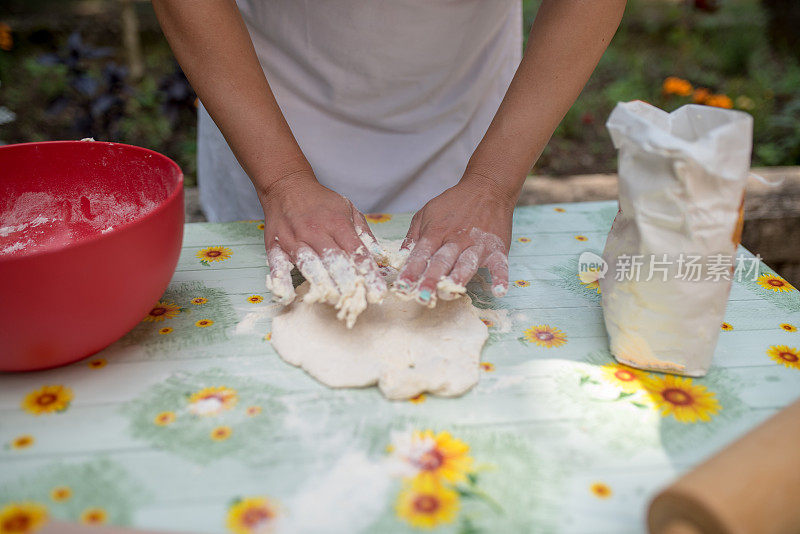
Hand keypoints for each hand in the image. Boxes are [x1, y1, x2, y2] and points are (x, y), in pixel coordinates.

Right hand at [259, 171, 385, 325]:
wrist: (286, 186)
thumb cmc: (320, 202)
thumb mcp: (348, 209)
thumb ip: (365, 234)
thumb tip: (381, 257)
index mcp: (337, 224)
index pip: (357, 252)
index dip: (368, 273)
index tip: (378, 292)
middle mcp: (316, 232)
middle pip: (334, 261)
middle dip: (348, 283)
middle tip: (359, 302)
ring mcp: (294, 240)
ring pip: (310, 265)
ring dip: (323, 284)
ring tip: (335, 301)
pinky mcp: (275, 246)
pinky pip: (277, 265)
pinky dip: (281, 281)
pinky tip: (288, 297)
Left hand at [395, 174, 514, 305]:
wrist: (487, 188)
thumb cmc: (454, 203)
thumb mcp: (426, 213)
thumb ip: (413, 235)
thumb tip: (401, 256)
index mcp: (435, 233)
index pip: (420, 254)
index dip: (411, 271)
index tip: (402, 287)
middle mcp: (455, 240)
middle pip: (441, 261)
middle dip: (431, 279)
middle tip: (423, 297)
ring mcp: (477, 244)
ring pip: (466, 263)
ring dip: (459, 277)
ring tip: (451, 291)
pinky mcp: (497, 248)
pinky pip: (500, 265)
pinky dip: (501, 277)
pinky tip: (499, 291)